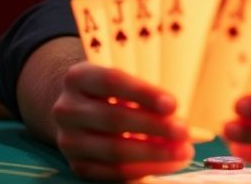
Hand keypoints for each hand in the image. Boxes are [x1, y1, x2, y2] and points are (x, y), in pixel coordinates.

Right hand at [51, 62, 192, 180]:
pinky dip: (145, 169)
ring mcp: (68, 140)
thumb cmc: (111, 93)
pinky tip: (168, 164)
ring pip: (115, 150)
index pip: (112, 82)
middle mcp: (67, 109)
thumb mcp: (122, 82)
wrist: (77, 112)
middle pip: (114, 118)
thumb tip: (177, 119)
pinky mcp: (77, 165)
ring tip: (183, 151)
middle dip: (154, 127)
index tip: (173, 104)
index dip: (144, 93)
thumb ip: (145, 96)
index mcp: (78, 77)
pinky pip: (113, 173)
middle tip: (183, 131)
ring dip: (154, 153)